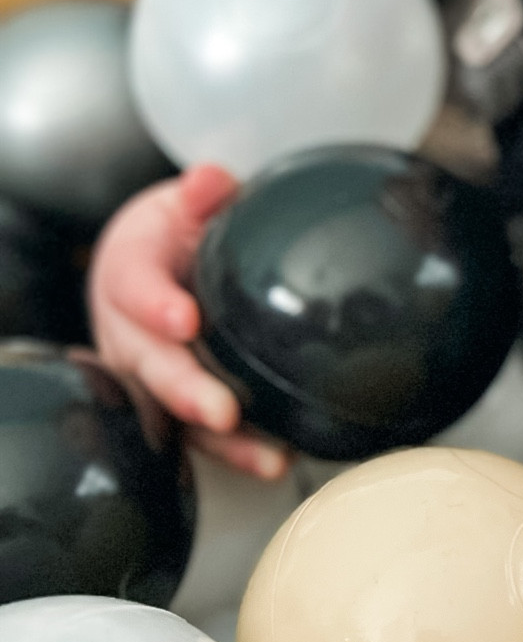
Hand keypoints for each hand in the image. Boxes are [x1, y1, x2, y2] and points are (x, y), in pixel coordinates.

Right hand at [89, 165, 289, 479]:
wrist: (154, 265)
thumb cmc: (172, 235)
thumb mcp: (181, 204)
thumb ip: (199, 193)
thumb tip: (212, 180)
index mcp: (128, 275)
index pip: (135, 289)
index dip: (157, 306)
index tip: (186, 319)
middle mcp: (129, 334)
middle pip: (151, 366)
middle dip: (186, 391)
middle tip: (221, 409)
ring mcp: (148, 376)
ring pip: (173, 415)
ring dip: (222, 441)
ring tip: (267, 458)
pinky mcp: (171, 405)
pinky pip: (199, 437)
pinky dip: (236, 452)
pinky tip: (275, 462)